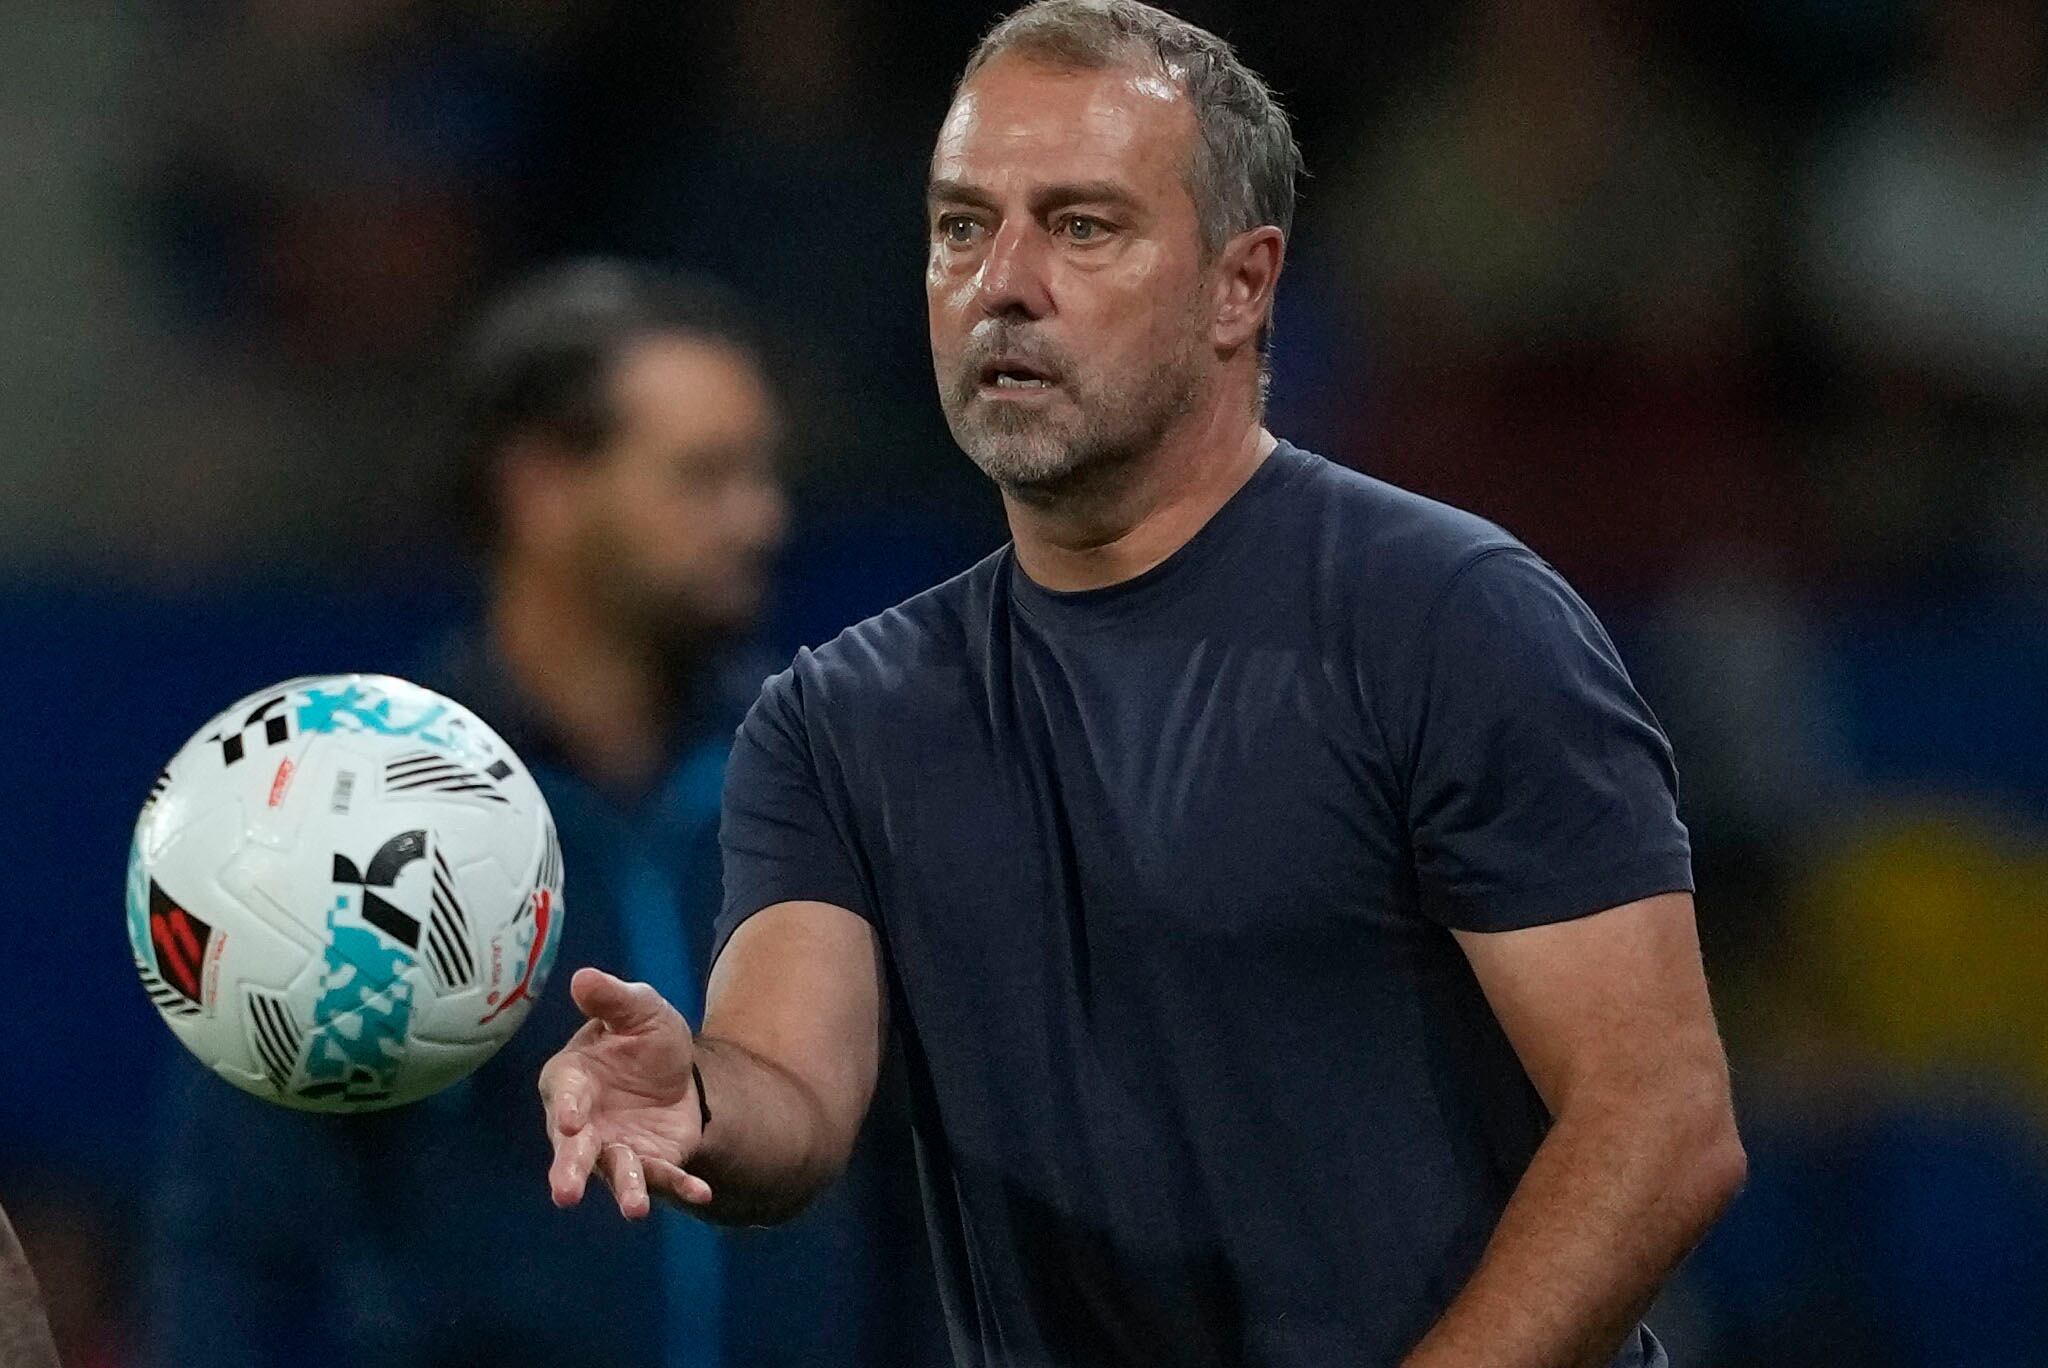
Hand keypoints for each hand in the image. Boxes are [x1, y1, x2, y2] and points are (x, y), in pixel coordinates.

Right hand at [540, 967, 714, 1218]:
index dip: (569, 1109)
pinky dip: (681, 1186)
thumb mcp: (637, 1008)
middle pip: (574, 1150)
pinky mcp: (651, 1162)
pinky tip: (702, 1192)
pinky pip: (664, 1177)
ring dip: (625, 1190)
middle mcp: (585, 1123)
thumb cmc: (639, 1035)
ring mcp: (616, 1147)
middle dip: (570, 1170)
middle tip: (565, 1194)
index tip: (574, 1123)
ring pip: (616, 1173)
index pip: (565, 1096)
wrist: (675, 1069)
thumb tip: (584, 977)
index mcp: (572, 1079)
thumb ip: (611, 997)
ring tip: (635, 1210)